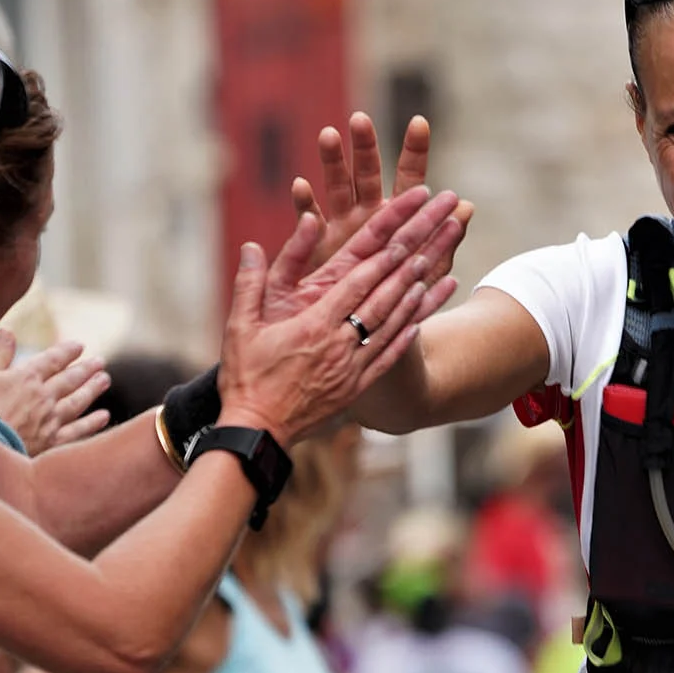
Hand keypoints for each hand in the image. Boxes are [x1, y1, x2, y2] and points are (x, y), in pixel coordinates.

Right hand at [0, 330, 110, 453]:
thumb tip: (6, 331)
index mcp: (27, 377)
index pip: (52, 360)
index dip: (66, 351)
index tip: (79, 346)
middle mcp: (44, 396)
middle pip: (70, 379)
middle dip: (85, 369)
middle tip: (100, 362)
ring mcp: (50, 419)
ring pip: (78, 401)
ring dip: (92, 389)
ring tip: (105, 380)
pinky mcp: (51, 442)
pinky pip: (77, 430)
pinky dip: (92, 422)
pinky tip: (104, 416)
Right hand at [219, 187, 457, 442]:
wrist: (257, 432)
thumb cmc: (245, 377)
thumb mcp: (239, 327)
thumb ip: (249, 284)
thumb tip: (251, 245)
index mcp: (314, 326)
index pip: (354, 286)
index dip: (379, 262)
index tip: (400, 240)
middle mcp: (339, 345)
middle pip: (381, 301)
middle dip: (406, 272)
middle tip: (428, 248)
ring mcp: (351, 367)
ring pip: (390, 327)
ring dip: (414, 300)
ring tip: (434, 276)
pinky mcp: (356, 387)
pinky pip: (387, 358)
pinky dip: (406, 338)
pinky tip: (421, 322)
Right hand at [292, 112, 474, 283]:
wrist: (361, 330)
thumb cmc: (399, 297)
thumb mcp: (426, 269)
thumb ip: (443, 239)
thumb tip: (467, 206)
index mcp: (398, 218)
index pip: (408, 178)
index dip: (414, 151)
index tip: (419, 122)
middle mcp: (368, 217)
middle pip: (368, 175)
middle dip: (365, 148)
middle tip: (361, 119)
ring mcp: (342, 229)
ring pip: (336, 188)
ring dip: (332, 163)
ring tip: (328, 134)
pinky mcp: (318, 248)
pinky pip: (311, 223)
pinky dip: (306, 205)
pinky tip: (301, 184)